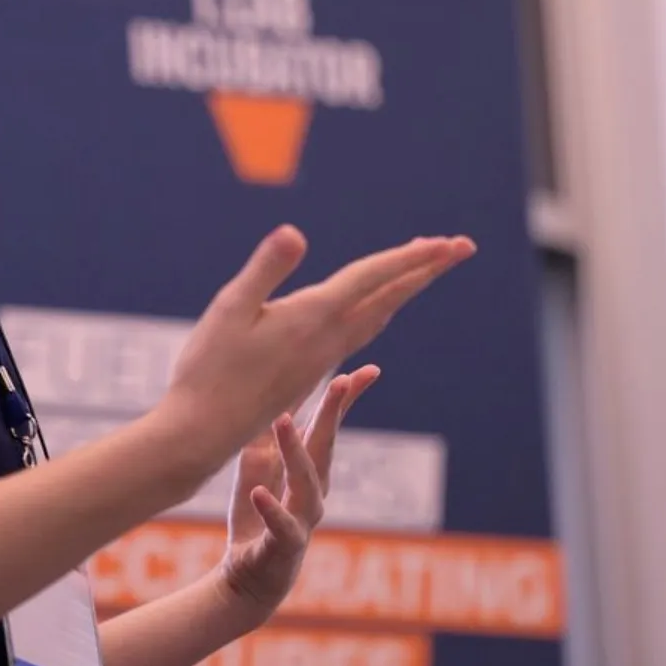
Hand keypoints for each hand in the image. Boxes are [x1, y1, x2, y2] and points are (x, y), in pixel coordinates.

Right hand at [156, 226, 472, 479]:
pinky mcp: (309, 370)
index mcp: (314, 317)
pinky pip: (360, 332)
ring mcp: (321, 358)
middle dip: (425, 268)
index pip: (375, 278)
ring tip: (424, 267)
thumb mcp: (230, 309)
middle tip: (461, 246)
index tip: (451, 243)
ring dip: (404, 288)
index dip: (413, 257)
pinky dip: (379, 309)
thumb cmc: (209, 369)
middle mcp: (328, 339)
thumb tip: (296, 233)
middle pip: (389, 297)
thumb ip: (266, 270)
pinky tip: (374, 310)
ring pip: (378, 316)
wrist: (204, 432)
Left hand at [218, 365, 380, 618]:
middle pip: (326, 447)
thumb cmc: (257, 517)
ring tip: (281, 419)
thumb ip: (267, 434)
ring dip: (294, 450)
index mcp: (308, 469)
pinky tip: (261, 492)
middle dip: (333, 413)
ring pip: (306, 483)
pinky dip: (271, 508)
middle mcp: (314, 492)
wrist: (246, 577)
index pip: (331, 429)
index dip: (347, 400)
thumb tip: (272, 392)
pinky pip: (281, 526)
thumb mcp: (257, 466)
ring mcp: (303, 519)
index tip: (369, 370)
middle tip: (340, 380)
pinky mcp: (285, 546)